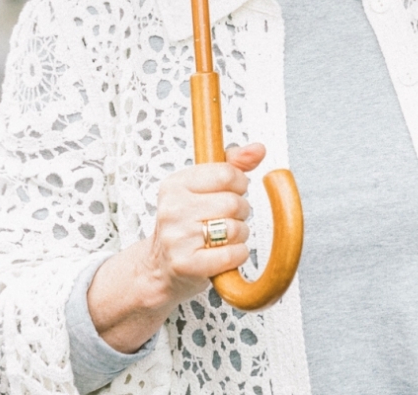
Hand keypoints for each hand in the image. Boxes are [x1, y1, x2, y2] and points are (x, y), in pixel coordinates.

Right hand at [87, 143, 263, 352]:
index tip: (231, 192)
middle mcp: (173, 208)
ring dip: (238, 236)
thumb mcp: (201, 189)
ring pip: (235, 228)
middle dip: (239, 213)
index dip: (239, 185)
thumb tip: (258, 149)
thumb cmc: (186, 226)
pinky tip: (223, 254)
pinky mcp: (186, 264)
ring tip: (221, 239)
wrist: (159, 268)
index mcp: (175, 184)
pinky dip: (237, 255)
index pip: (227, 174)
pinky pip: (233, 254)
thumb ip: (232, 165)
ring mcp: (177, 237)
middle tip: (224, 221)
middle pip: (234, 202)